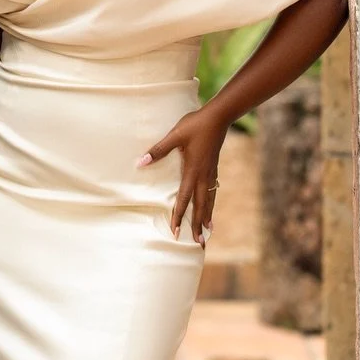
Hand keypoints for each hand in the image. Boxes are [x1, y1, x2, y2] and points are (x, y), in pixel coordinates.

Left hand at [139, 107, 225, 244]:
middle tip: (199, 242)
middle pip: (200, 206)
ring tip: (209, 231)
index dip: (178, 216)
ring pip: (209, 200)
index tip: (176, 232)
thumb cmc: (195, 125)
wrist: (219, 117)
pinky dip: (212, 202)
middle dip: (198, 225)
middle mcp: (203, 176)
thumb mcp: (175, 136)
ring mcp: (211, 173)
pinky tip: (211, 205)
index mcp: (192, 171)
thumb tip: (140, 163)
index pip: (184, 199)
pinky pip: (213, 191)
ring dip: (208, 216)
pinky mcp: (214, 168)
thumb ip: (158, 150)